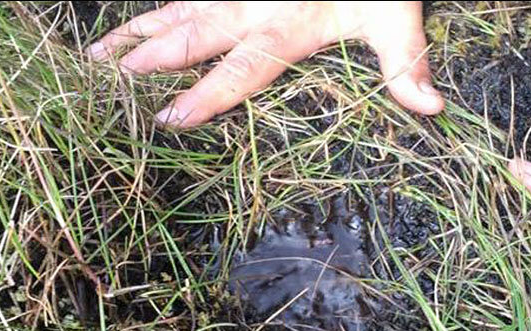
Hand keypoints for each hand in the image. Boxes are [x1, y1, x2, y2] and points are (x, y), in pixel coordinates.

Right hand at [87, 1, 443, 127]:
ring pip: (177, 11)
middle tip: (106, 84)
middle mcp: (251, 6)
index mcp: (288, 27)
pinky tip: (129, 22)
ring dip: (136, 34)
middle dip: (149, 62)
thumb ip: (406, 63)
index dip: (207, 96)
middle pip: (192, 38)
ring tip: (98, 55)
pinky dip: (157, 6)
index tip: (170, 118)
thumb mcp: (396, 16)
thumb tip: (433, 108)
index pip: (241, 69)